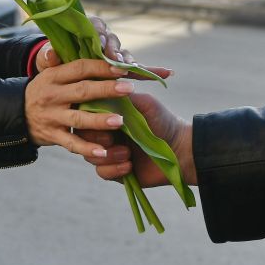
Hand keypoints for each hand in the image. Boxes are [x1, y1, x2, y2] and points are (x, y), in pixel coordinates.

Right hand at [24, 58, 132, 160]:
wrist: (16, 113)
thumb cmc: (44, 90)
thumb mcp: (50, 73)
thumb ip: (70, 63)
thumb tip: (87, 42)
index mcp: (54, 76)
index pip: (80, 68)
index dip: (101, 67)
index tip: (122, 68)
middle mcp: (52, 95)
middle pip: (82, 91)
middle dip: (106, 89)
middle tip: (129, 89)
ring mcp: (52, 116)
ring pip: (78, 119)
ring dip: (99, 120)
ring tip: (119, 121)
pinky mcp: (52, 135)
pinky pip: (71, 143)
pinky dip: (86, 148)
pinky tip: (103, 151)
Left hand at [33, 15, 172, 77]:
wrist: (59, 77)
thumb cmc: (54, 63)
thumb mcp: (48, 62)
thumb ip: (49, 57)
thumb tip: (50, 53)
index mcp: (85, 31)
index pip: (95, 26)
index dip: (99, 33)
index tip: (100, 43)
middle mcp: (102, 39)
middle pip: (113, 39)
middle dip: (114, 49)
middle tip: (115, 59)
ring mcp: (113, 53)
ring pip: (124, 53)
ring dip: (128, 60)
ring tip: (129, 68)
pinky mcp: (121, 69)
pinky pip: (138, 69)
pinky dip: (152, 71)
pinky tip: (167, 74)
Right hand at [82, 91, 196, 187]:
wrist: (181, 149)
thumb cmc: (163, 121)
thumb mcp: (144, 103)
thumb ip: (121, 97)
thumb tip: (98, 91)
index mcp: (109, 114)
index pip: (86, 113)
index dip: (91, 118)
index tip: (107, 120)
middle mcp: (105, 132)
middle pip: (83, 136)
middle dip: (95, 138)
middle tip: (112, 138)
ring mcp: (109, 152)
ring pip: (89, 156)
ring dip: (107, 156)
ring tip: (127, 153)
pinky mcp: (114, 171)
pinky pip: (101, 172)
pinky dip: (114, 169)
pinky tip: (129, 166)